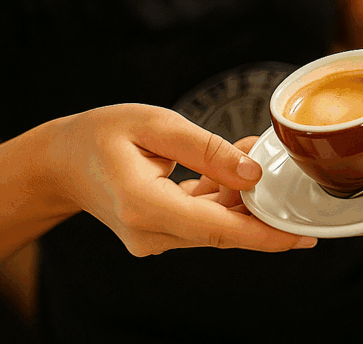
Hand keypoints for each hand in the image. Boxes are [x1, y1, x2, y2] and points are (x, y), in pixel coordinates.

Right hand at [50, 104, 315, 256]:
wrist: (60, 162)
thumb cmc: (101, 134)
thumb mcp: (155, 123)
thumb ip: (207, 149)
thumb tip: (252, 173)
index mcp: (144, 205)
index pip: (217, 229)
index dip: (264, 234)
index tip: (301, 235)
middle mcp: (149, 232)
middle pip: (222, 230)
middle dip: (261, 206)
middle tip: (289, 177)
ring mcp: (152, 239)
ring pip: (215, 225)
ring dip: (241, 197)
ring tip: (251, 154)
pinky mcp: (158, 234)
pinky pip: (201, 220)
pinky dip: (223, 197)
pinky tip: (234, 168)